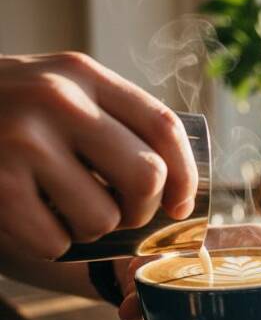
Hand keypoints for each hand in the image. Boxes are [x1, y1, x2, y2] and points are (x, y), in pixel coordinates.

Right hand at [0, 52, 197, 259]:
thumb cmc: (8, 112)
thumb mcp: (60, 92)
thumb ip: (112, 120)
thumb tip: (178, 187)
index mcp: (83, 74)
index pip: (164, 127)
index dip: (185, 176)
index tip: (180, 203)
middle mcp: (57, 100)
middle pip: (146, 177)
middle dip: (142, 211)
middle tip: (123, 214)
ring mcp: (22, 140)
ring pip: (104, 219)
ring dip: (91, 230)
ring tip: (62, 208)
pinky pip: (56, 242)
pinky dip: (49, 244)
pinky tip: (30, 217)